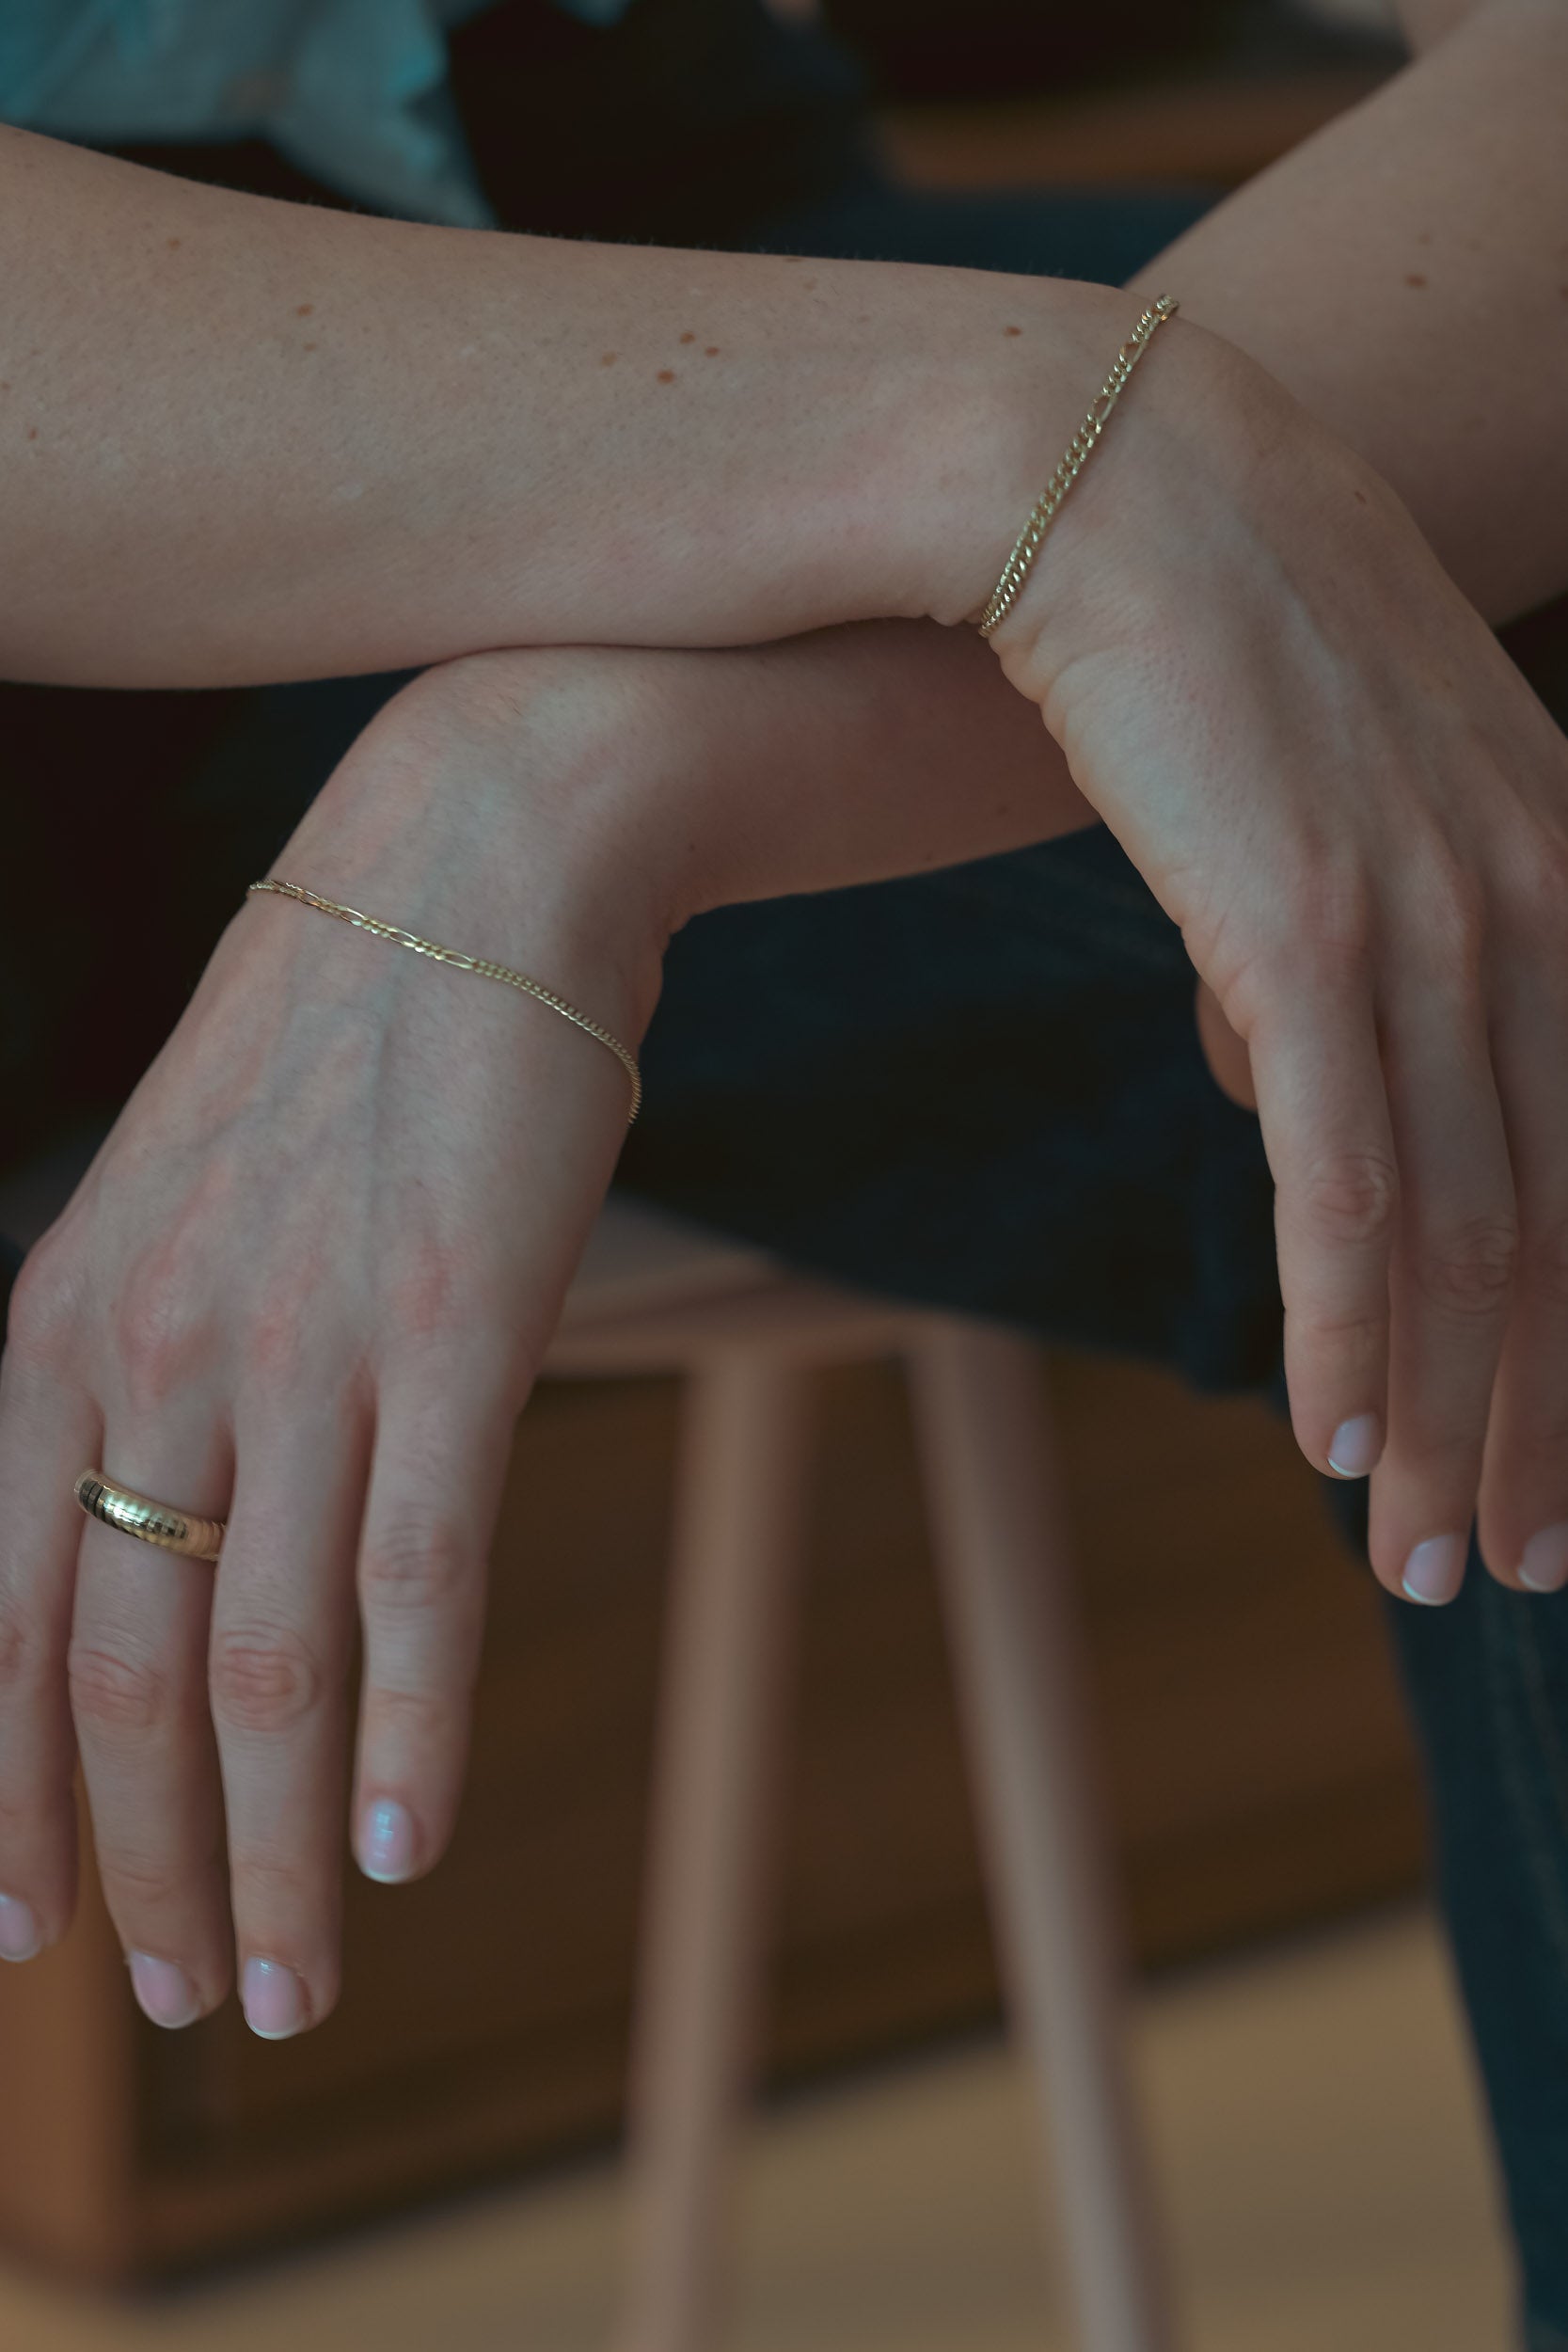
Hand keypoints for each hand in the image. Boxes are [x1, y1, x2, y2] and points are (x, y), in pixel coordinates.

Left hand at [0, 655, 676, 2024]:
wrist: (470, 875)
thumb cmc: (340, 1055)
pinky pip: (417, 1575)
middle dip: (141, 1868)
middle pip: (115, 1677)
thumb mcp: (182, 1208)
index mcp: (59, 1328)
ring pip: (261, 1664)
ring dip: (273, 1855)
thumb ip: (149, 1371)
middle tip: (185, 1999)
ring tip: (290, 1988)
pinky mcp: (451, 1332)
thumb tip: (164, 1533)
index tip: (18, 1938)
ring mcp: (301, 1346)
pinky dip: (409, 1732)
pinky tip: (412, 1847)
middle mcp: (150, 1353)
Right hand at [990, 319, 1567, 1606]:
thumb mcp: (1303, 805)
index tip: (1563, 1473)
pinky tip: (1335, 1437)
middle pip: (1564, 1226)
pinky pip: (1349, 1173)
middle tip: (1509, 1572)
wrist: (1100, 475)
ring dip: (1448, 1417)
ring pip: (1472, 1229)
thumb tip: (1264, 1085)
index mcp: (1561, 871)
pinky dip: (1348, 1322)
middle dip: (1543, 1427)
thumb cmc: (1186, 642)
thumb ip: (1321, 953)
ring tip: (1424, 1563)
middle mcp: (1534, 902)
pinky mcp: (1302, 927)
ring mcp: (1430, 914)